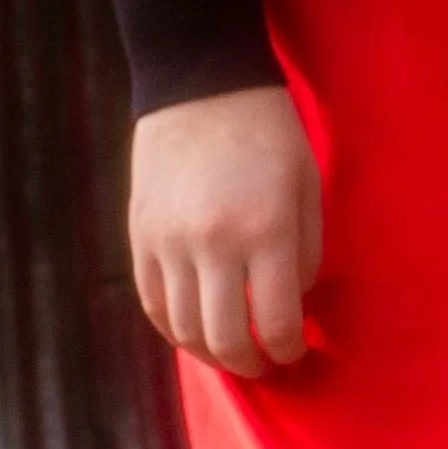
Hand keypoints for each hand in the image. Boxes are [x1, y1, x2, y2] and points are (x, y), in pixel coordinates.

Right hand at [131, 84, 324, 376]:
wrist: (200, 84)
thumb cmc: (269, 133)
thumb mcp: (306, 186)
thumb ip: (306, 253)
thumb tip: (293, 304)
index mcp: (266, 230)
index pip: (276, 322)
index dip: (288, 349)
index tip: (295, 350)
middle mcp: (213, 244)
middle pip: (226, 337)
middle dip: (250, 364)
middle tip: (264, 364)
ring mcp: (169, 242)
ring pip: (183, 328)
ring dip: (210, 352)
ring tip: (230, 352)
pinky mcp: (140, 236)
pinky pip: (152, 303)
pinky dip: (173, 328)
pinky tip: (193, 330)